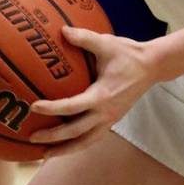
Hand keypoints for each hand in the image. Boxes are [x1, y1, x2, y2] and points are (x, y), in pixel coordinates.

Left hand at [29, 27, 157, 154]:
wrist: (152, 66)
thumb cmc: (128, 54)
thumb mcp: (106, 43)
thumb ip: (84, 38)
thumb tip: (62, 31)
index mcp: (102, 96)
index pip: (72, 107)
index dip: (52, 108)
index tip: (34, 106)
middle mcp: (106, 113)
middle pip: (75, 133)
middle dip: (53, 138)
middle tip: (31, 137)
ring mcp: (110, 119)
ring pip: (85, 142)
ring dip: (65, 149)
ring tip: (45, 153)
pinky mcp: (112, 120)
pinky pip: (92, 138)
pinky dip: (78, 144)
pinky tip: (65, 145)